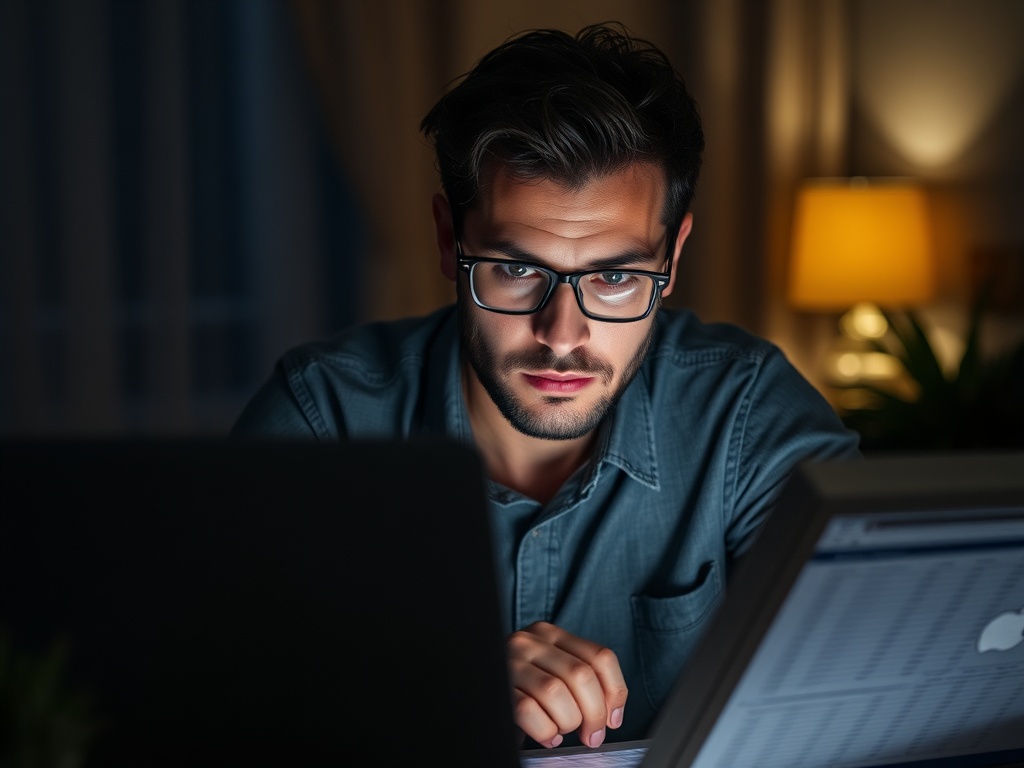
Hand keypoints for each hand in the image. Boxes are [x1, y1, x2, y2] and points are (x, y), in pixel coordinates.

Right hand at [507, 621, 626, 748]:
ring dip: (568, 722)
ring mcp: (511, 662)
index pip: (600, 656)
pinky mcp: (498, 686)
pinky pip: (528, 710)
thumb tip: (611, 715)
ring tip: (562, 731)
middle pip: (582, 675)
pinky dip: (545, 730)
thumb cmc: (522, 686)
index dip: (615, 692)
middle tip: (592, 736)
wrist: (480, 686)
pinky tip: (547, 735)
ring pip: (556, 693)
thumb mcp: (551, 669)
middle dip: (594, 714)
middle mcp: (530, 642)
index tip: (614, 719)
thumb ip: (579, 679)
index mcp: (550, 634)